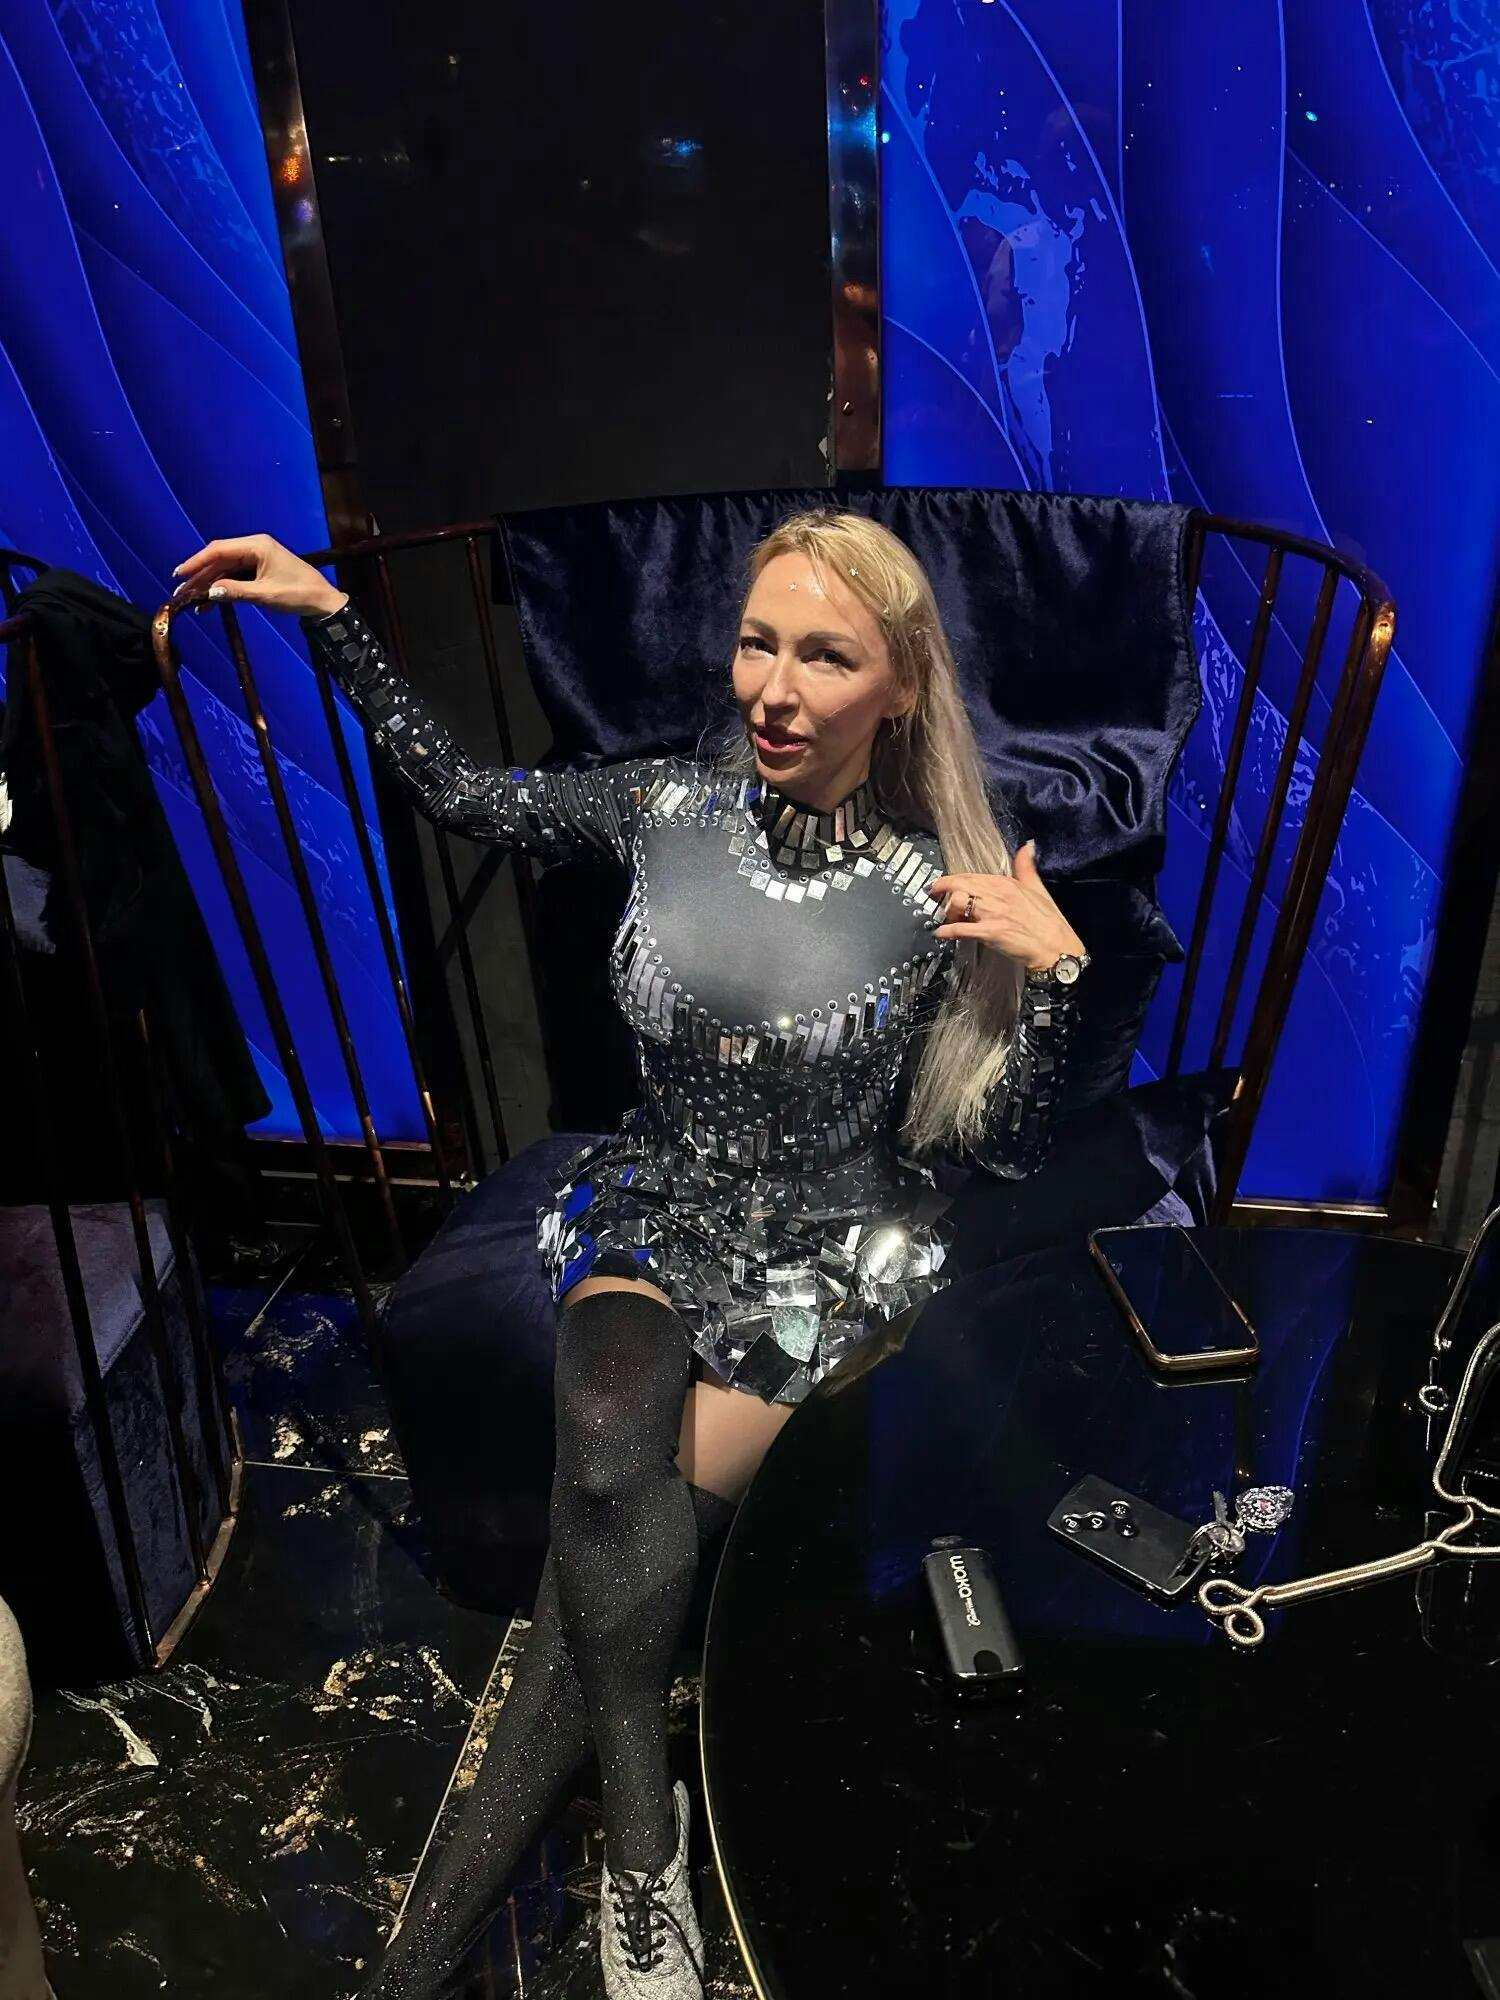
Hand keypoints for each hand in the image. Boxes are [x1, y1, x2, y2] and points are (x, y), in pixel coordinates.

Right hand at [170, 534, 348, 618]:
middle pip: (219, 558)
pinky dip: (222, 587)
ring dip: (209, 583)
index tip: (180, 574)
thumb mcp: (266, 595)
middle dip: (200, 575)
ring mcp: (256, 557)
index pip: (219, 550)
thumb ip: (236, 592)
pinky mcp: (258, 568)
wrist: (322, 600)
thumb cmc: (299, 594)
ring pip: (224, 568)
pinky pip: (234, 575)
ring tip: (191, 599)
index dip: (197, 562)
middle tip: (181, 591)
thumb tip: (210, 592)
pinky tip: (210, 602)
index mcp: (257, 546)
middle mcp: (254, 546)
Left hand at [927, 842, 1086, 974]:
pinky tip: (941, 933)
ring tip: (945, 918)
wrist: (1057, 947)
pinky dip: (947, 931)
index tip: (942, 883)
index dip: (952, 879)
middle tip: (933, 896)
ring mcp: (993, 914)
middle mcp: (997, 895)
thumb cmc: (1048, 922)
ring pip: (958, 903)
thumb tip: (1028, 846)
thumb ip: (1026, 866)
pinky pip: (961, 929)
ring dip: (946, 911)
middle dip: (941, 890)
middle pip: (959, 885)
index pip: (971, 875)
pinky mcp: (990, 933)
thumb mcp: (1038, 887)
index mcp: (1006, 883)